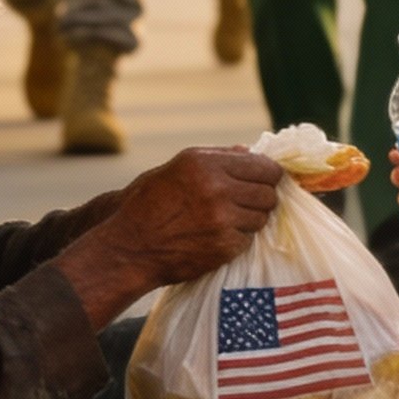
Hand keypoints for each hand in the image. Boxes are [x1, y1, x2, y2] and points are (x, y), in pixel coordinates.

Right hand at [66, 147, 281, 299]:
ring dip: (250, 220)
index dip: (269, 175)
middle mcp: (216, 188)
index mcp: (204, 163)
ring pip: (262, 217)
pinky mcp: (223, 246)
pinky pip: (248, 240)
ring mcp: (222, 219)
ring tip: (226, 221)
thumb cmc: (148, 204)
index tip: (267, 181)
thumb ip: (216, 158)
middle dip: (261, 198)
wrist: (129, 247)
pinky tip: (217, 238)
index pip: (263, 166)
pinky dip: (238, 240)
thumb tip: (249, 151)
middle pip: (268, 193)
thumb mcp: (176, 168)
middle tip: (246, 204)